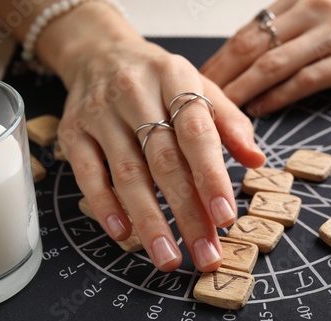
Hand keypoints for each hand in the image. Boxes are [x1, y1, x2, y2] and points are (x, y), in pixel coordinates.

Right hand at [40, 4, 265, 271]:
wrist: (100, 54)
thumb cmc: (159, 78)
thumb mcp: (199, 86)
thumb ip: (229, 122)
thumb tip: (256, 160)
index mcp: (175, 78)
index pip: (196, 133)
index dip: (211, 176)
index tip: (226, 217)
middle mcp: (135, 93)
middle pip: (164, 161)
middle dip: (187, 213)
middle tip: (205, 253)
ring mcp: (100, 114)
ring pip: (127, 174)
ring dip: (149, 220)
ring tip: (168, 257)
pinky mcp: (74, 132)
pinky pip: (88, 174)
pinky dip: (105, 206)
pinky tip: (123, 234)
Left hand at [202, 0, 330, 115]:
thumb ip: (299, 21)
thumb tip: (263, 50)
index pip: (249, 31)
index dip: (220, 57)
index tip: (197, 78)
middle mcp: (313, 11)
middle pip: (250, 47)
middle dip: (219, 76)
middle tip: (193, 99)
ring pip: (272, 64)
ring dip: (240, 90)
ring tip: (217, 112)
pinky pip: (306, 80)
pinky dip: (278, 97)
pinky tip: (260, 111)